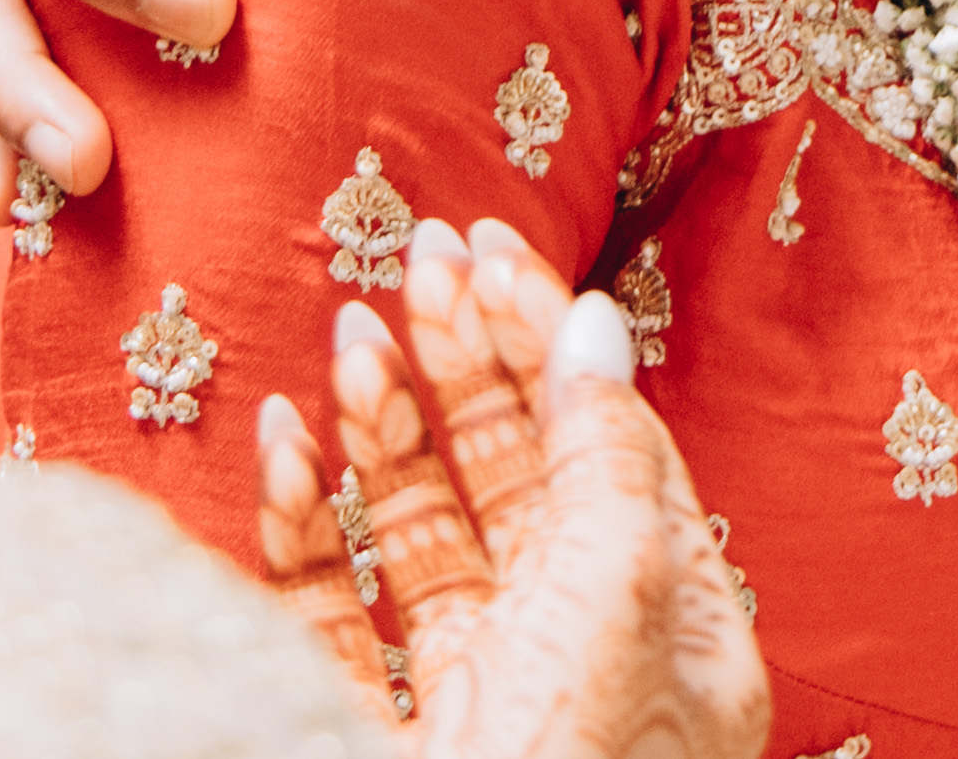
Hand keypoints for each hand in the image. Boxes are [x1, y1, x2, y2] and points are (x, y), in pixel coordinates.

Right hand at [254, 215, 770, 758]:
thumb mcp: (617, 594)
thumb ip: (602, 454)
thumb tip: (592, 320)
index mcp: (671, 638)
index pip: (610, 450)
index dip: (547, 342)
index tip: (488, 247)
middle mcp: (574, 663)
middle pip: (514, 480)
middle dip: (463, 366)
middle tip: (413, 258)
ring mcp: (468, 704)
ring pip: (419, 538)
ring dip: (381, 432)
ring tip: (351, 337)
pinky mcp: (363, 731)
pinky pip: (332, 615)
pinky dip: (305, 528)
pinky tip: (286, 448)